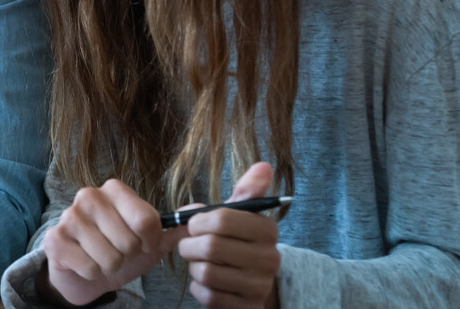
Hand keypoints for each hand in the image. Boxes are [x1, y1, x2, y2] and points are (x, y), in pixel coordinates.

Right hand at [40, 179, 186, 305]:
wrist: (84, 272)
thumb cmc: (119, 251)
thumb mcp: (151, 241)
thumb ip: (176, 226)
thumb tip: (203, 209)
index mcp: (114, 189)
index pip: (147, 220)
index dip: (150, 241)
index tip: (143, 244)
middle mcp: (89, 196)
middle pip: (128, 241)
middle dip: (128, 256)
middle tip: (118, 252)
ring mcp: (69, 217)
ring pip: (109, 257)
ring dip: (110, 267)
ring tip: (102, 259)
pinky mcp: (55, 239)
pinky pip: (89, 267)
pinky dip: (93, 274)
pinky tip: (86, 264)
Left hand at [176, 162, 281, 308]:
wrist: (252, 285)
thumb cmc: (239, 243)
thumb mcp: (243, 216)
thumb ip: (248, 191)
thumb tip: (264, 166)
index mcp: (267, 230)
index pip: (221, 219)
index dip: (197, 222)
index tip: (194, 224)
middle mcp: (269, 259)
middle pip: (210, 247)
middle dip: (189, 245)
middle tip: (189, 245)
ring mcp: (259, 286)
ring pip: (205, 272)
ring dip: (193, 267)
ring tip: (199, 263)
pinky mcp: (247, 307)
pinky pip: (207, 295)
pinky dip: (197, 288)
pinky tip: (206, 282)